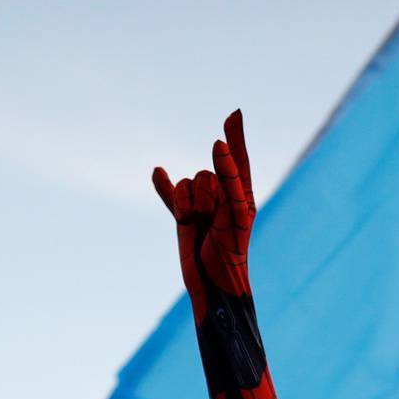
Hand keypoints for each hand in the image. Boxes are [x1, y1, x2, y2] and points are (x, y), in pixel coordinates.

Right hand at [152, 110, 255, 319]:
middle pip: (205, 173)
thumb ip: (230, 177)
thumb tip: (217, 144)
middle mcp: (221, 196)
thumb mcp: (237, 210)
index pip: (237, 160)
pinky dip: (163, 186)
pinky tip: (157, 172)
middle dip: (206, 194)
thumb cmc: (232, 250)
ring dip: (189, 202)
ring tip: (199, 224)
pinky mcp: (182, 216)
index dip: (235, 138)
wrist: (213, 283)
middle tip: (213, 219)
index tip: (234, 115)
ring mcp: (201, 205)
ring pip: (187, 183)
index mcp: (241, 194)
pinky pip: (171, 194)